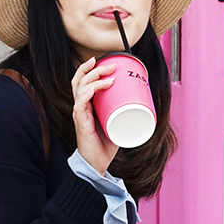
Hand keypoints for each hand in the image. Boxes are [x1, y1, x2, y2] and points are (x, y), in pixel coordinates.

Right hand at [71, 56, 118, 174]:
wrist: (96, 163)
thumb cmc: (105, 144)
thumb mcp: (117, 122)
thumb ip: (124, 112)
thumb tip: (144, 102)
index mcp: (86, 105)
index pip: (81, 82)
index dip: (87, 69)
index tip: (99, 60)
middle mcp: (80, 106)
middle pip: (80, 80)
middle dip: (94, 68)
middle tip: (110, 64)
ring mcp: (79, 113)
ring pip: (80, 87)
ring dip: (94, 77)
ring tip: (109, 73)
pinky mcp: (80, 121)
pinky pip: (80, 103)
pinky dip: (89, 92)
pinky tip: (98, 88)